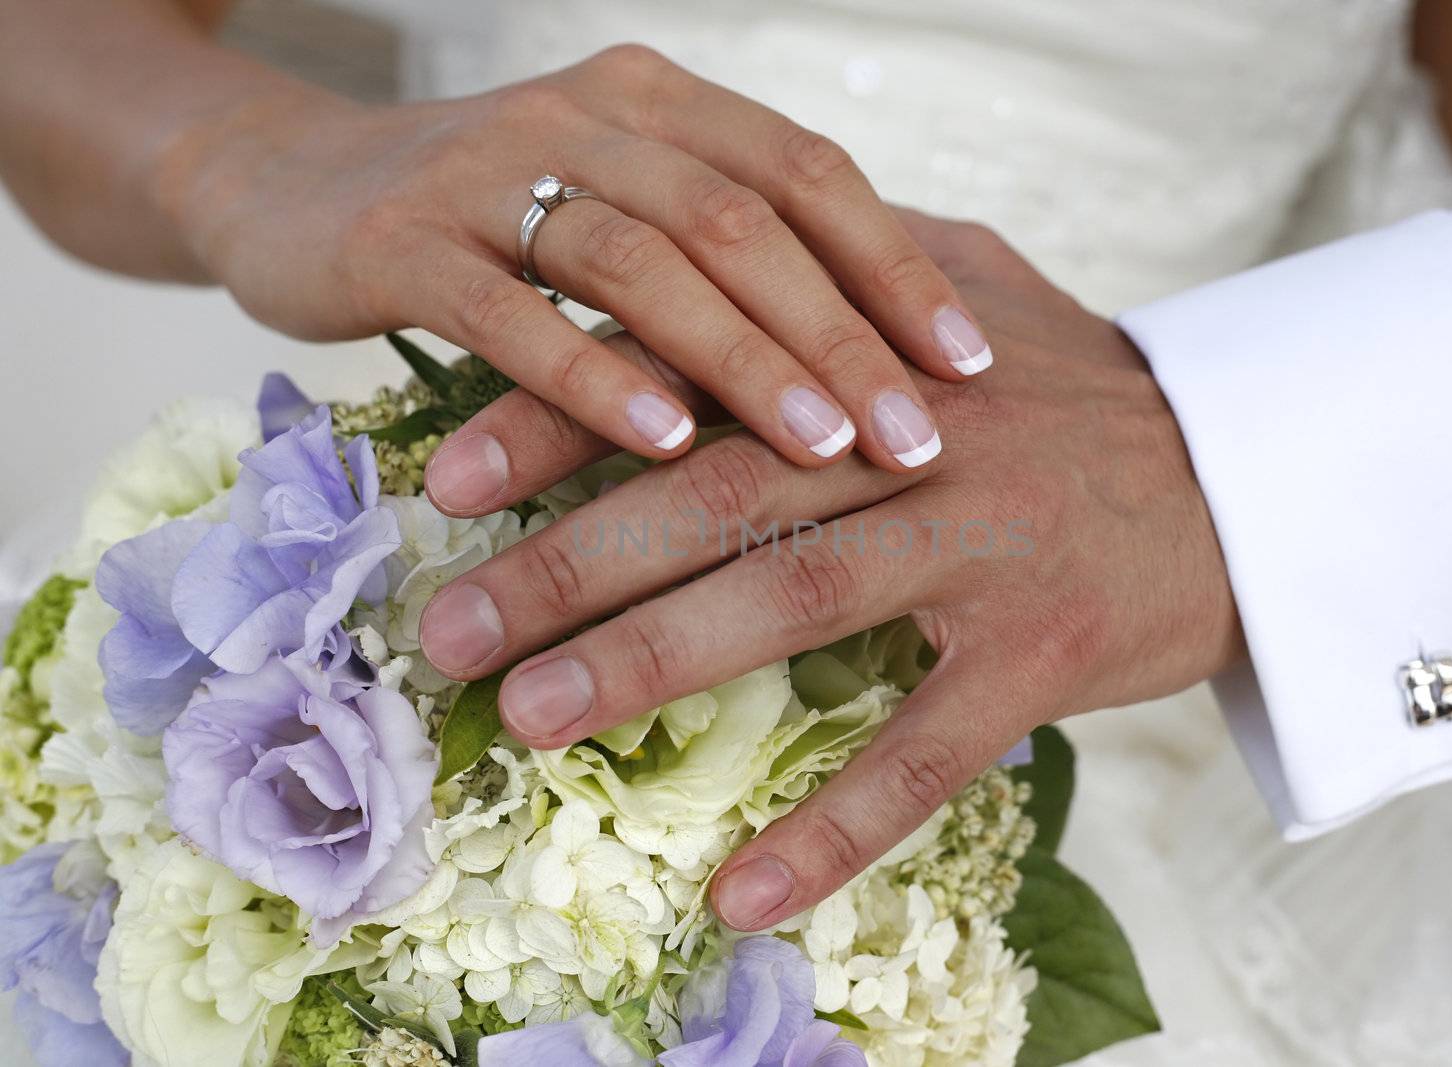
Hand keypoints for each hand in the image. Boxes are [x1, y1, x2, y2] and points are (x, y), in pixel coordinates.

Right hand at [167, 45, 985, 475]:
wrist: (291, 186)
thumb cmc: (490, 221)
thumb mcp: (615, 208)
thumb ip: (716, 250)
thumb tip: (868, 353)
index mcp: (658, 102)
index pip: (806, 173)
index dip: (897, 266)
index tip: (973, 363)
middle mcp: (586, 115)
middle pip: (743, 220)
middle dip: (843, 334)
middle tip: (921, 435)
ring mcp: (489, 172)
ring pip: (643, 261)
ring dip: (744, 360)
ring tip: (825, 448)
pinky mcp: (403, 242)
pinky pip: (515, 314)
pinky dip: (596, 380)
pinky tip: (665, 445)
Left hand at [418, 209, 1245, 928]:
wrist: (1254, 475)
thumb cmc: (1083, 397)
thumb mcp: (969, 296)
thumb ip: (847, 278)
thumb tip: (710, 271)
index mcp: (879, 349)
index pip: (696, 369)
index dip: (564, 416)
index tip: (446, 477)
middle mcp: (922, 436)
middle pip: (720, 490)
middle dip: (567, 557)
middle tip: (445, 627)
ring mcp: (990, 543)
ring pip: (800, 597)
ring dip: (658, 662)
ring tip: (533, 721)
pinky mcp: (1051, 650)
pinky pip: (930, 748)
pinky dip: (836, 823)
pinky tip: (743, 894)